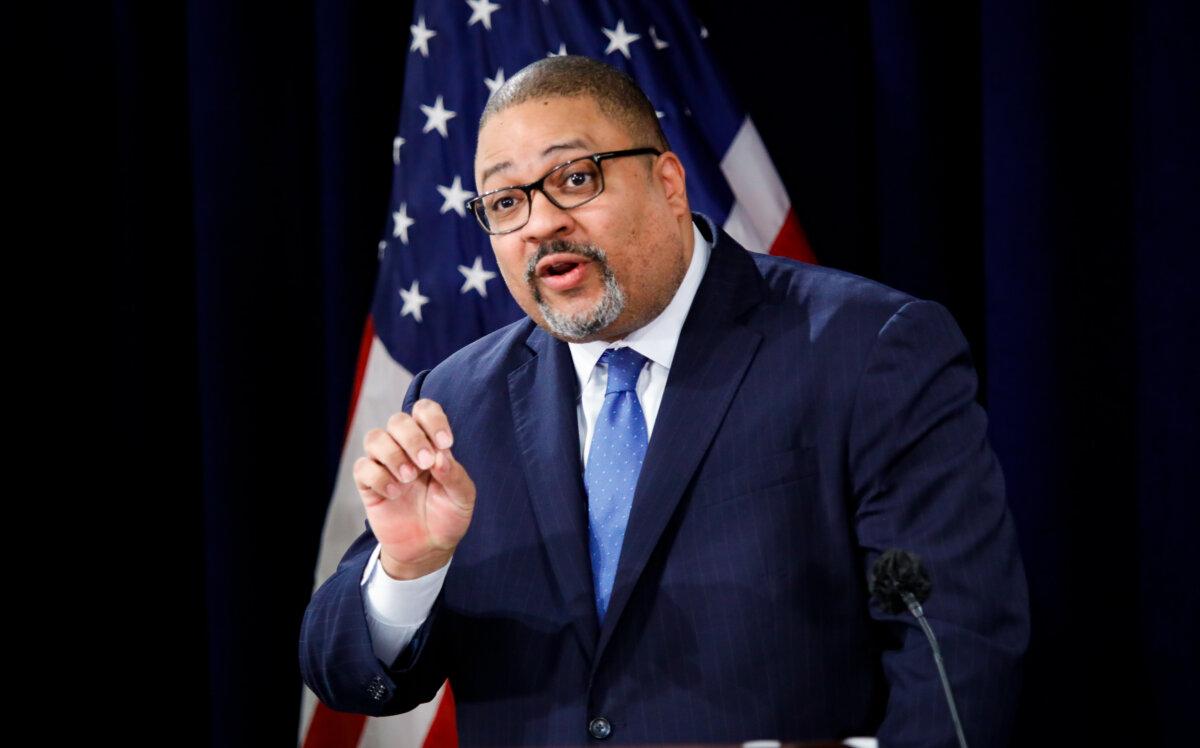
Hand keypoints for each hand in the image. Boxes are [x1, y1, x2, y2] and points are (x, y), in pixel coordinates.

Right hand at [353, 398, 474, 578]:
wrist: (428, 549)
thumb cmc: (448, 516)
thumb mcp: (462, 497)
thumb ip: (454, 475)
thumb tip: (440, 456)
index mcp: (431, 442)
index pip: (425, 411)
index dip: (433, 420)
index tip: (445, 444)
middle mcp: (405, 448)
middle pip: (397, 420)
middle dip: (412, 438)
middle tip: (426, 463)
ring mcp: (385, 465)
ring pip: (375, 438)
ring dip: (393, 455)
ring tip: (408, 478)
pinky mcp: (369, 484)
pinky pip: (362, 467)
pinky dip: (379, 477)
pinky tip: (395, 493)